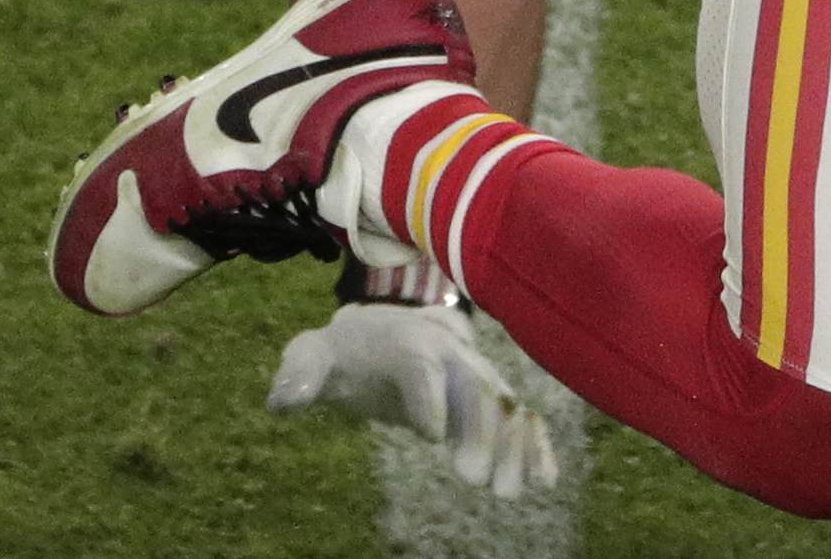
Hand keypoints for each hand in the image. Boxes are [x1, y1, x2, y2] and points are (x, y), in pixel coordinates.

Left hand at [269, 299, 560, 496]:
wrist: (369, 338)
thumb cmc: (339, 354)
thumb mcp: (310, 359)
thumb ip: (300, 375)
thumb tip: (284, 398)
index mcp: (403, 337)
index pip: (419, 365)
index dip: (426, 396)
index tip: (429, 435)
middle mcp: (445, 347)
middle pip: (469, 383)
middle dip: (477, 429)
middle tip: (472, 480)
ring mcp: (470, 368)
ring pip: (500, 403)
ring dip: (511, 446)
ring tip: (511, 492)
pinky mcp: (483, 392)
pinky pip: (514, 415)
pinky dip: (533, 443)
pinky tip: (545, 479)